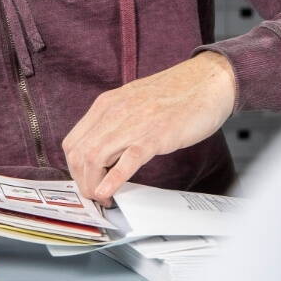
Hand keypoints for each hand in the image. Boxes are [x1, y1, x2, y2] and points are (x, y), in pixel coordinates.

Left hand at [61, 52, 237, 205]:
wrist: (207, 81)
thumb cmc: (176, 94)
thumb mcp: (133, 103)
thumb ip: (116, 122)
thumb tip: (104, 150)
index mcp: (106, 104)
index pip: (73, 142)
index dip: (74, 168)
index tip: (85, 181)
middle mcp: (113, 112)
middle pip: (78, 154)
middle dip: (81, 182)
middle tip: (93, 195)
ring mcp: (133, 124)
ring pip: (94, 158)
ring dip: (93, 185)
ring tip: (103, 198)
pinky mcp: (154, 136)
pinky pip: (126, 161)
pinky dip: (112, 181)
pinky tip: (110, 193)